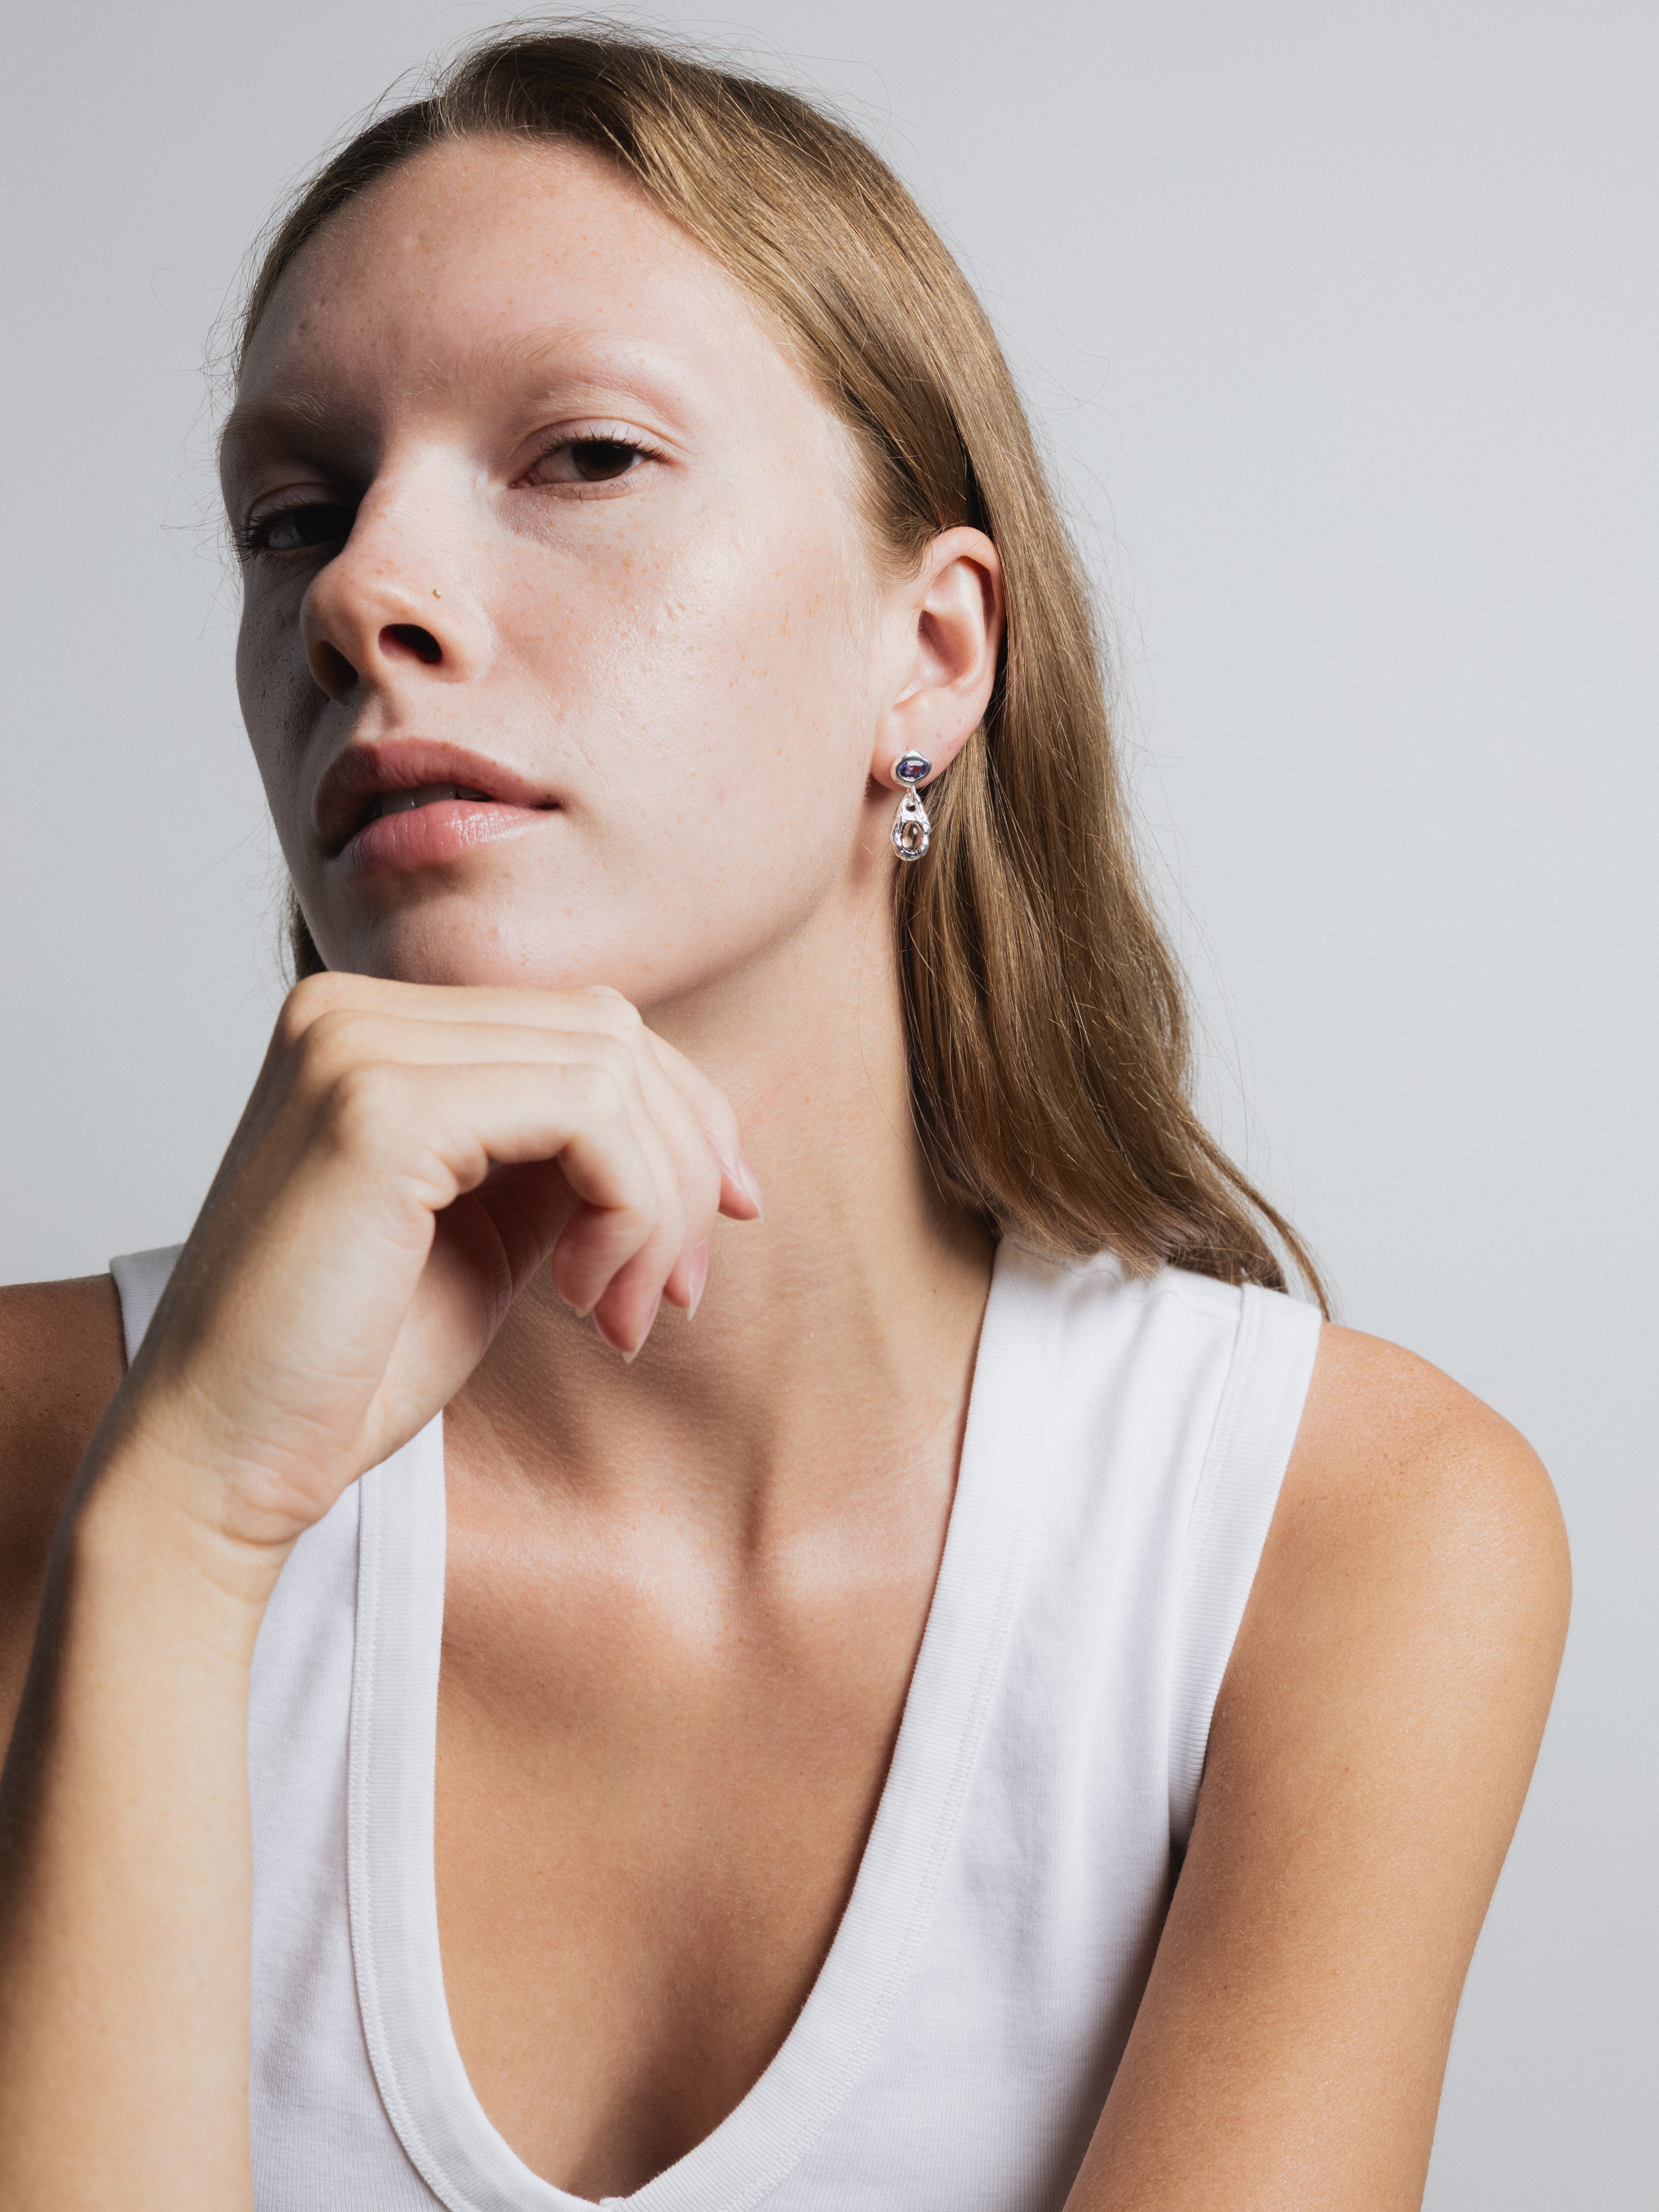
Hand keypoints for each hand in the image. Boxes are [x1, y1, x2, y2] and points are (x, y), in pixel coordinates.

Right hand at [97, 974, 760, 1555]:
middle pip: (611, 1035)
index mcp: (368, 1028)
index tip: (723, 1221)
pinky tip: (583, 1301)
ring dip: (658, 1206)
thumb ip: (560, 1154)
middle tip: (673, 1295)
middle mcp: (350, 1010)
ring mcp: (357, 1046)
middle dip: (683, 1166)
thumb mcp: (487, 1229)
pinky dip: (629, 1211)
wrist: (220, 1464)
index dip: (683, 1117)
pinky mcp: (381, 1107)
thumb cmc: (350, 1367)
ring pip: (613, 1071)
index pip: (584, 1024)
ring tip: (620, 1314)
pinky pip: (589, 1115)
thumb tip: (687, 1124)